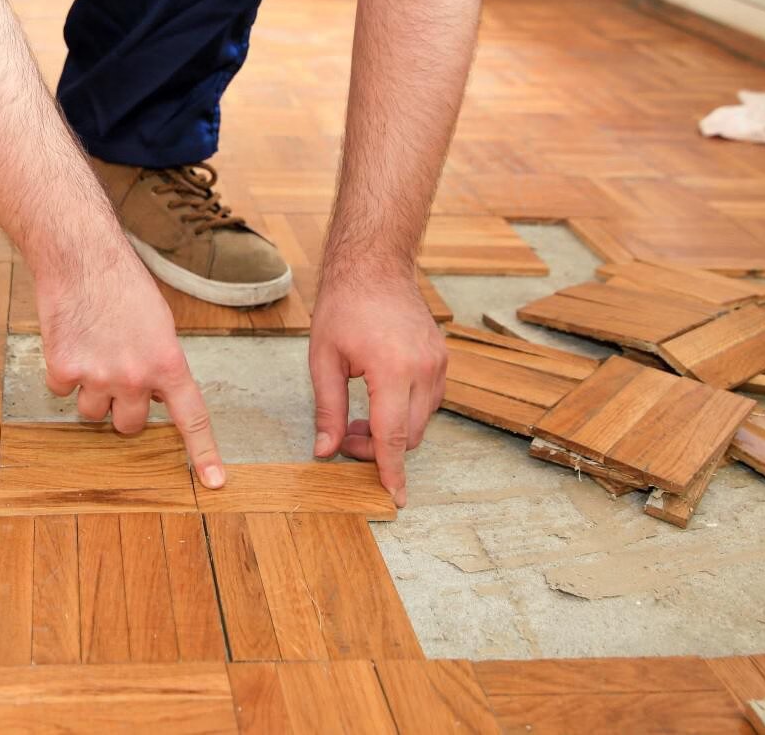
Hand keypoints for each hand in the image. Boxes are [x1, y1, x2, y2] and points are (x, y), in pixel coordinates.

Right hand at [36, 253, 224, 488]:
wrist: (81, 257)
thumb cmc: (122, 283)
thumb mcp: (159, 323)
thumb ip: (161, 363)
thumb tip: (156, 395)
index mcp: (168, 362)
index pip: (191, 417)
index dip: (203, 453)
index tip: (214, 482)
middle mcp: (135, 377)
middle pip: (128, 425)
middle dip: (123, 406)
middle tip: (116, 370)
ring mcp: (98, 376)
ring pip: (92, 413)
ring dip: (91, 391)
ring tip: (92, 349)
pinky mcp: (64, 370)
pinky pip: (64, 391)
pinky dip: (64, 372)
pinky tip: (71, 340)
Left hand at [309, 273, 445, 506]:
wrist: (374, 265)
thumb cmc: (343, 306)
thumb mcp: (323, 359)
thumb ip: (327, 409)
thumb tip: (324, 451)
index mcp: (393, 370)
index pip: (394, 436)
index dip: (391, 471)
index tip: (395, 499)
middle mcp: (423, 370)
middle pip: (409, 435)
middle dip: (378, 448)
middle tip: (343, 437)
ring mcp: (437, 363)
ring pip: (421, 421)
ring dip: (391, 430)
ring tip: (356, 417)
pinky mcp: (440, 358)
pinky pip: (428, 401)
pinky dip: (404, 411)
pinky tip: (377, 398)